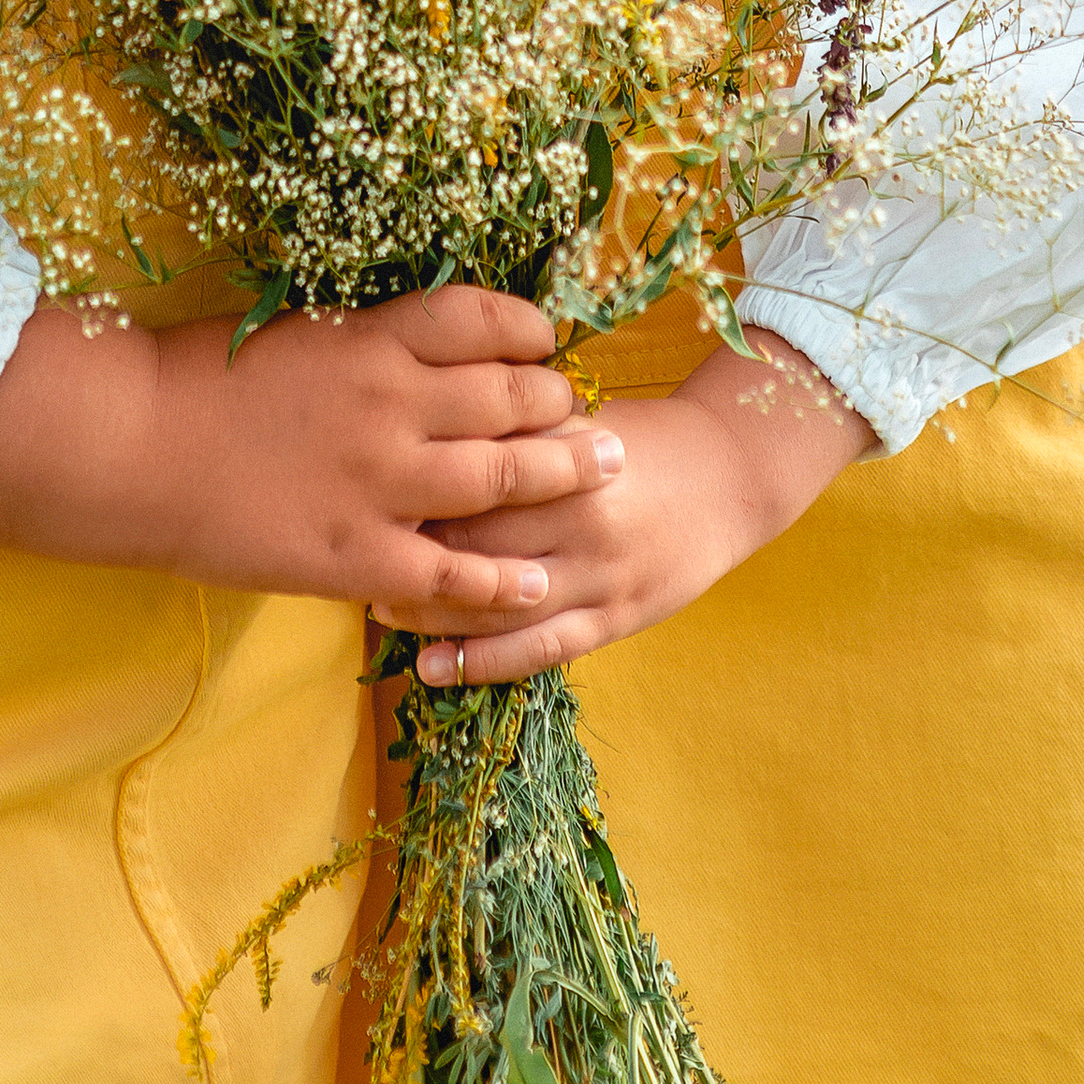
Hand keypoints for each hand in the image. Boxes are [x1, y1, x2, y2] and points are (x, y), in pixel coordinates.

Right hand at [0, 286, 625, 615]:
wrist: (134, 447)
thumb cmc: (195, 378)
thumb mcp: (291, 334)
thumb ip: (359, 344)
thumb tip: (408, 347)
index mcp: (374, 339)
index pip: (482, 319)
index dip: (528, 328)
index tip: (546, 340)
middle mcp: (395, 404)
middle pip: (510, 394)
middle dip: (559, 401)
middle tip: (589, 412)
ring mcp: (383, 483)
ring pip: (502, 476)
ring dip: (561, 472)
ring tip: (604, 472)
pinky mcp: (359, 556)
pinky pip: (452, 573)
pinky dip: (500, 580)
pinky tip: (536, 582)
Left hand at [377, 332, 874, 687]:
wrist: (728, 477)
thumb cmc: (634, 438)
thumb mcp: (574, 416)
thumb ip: (510, 429)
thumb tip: (421, 430)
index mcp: (567, 456)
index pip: (474, 474)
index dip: (414, 486)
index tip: (365, 486)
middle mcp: (580, 518)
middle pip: (475, 541)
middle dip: (410, 550)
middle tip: (354, 547)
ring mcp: (599, 576)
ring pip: (498, 604)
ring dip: (431, 609)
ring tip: (380, 605)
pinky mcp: (614, 620)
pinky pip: (539, 651)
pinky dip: (481, 663)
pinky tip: (431, 666)